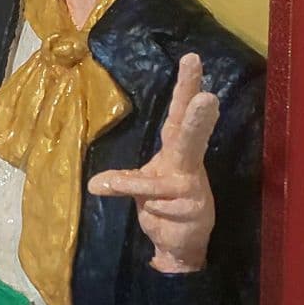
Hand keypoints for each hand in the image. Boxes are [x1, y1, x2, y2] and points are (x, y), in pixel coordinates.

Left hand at [88, 53, 218, 273]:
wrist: (181, 245)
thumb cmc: (162, 204)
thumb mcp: (142, 184)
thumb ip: (125, 178)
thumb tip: (96, 184)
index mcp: (177, 148)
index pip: (179, 113)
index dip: (186, 87)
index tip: (192, 59)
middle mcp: (189, 162)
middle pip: (191, 136)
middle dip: (198, 118)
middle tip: (208, 98)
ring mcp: (194, 186)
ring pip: (154, 183)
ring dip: (131, 186)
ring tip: (107, 187)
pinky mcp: (194, 209)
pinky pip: (155, 205)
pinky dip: (150, 214)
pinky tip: (161, 219)